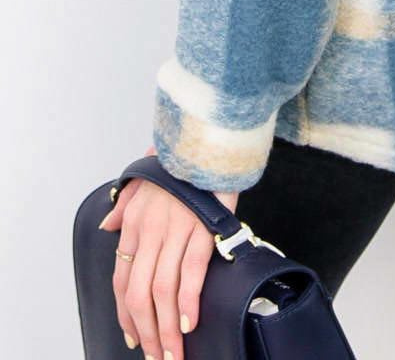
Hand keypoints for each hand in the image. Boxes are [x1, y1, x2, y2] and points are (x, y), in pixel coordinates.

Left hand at [97, 144, 240, 358]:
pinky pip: (192, 271)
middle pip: (140, 293)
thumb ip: (123, 204)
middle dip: (147, 332)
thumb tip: (106, 225)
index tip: (134, 339)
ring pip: (164, 290)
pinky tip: (189, 322)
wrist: (207, 138)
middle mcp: (151, 230)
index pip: (122, 279)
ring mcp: (178, 230)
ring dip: (168, 328)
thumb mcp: (141, 178)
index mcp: (135, 223)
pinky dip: (189, 301)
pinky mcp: (204, 227)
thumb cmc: (177, 161)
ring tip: (172, 352)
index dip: (126, 315)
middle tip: (155, 357)